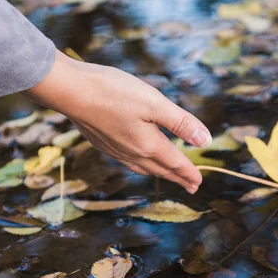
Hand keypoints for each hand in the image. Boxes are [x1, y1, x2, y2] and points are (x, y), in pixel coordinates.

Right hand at [24, 50, 211, 193]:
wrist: (71, 91)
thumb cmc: (114, 92)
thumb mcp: (155, 103)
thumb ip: (181, 123)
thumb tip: (206, 141)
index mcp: (149, 144)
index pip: (175, 163)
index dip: (190, 172)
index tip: (200, 182)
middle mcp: (133, 152)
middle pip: (161, 169)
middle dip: (178, 178)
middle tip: (191, 186)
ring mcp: (116, 150)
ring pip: (144, 168)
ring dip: (160, 174)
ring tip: (168, 176)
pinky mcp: (103, 143)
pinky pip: (128, 162)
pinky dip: (141, 166)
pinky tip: (138, 161)